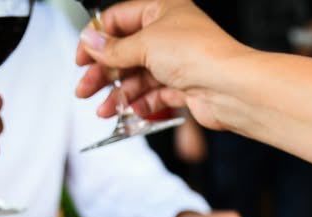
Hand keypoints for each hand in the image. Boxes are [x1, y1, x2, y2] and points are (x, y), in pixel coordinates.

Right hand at [74, 0, 251, 130]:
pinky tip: (128, 113)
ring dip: (118, 94)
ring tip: (103, 110)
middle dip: (103, 73)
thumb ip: (114, 49)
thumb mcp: (145, 44)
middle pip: (126, 52)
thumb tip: (89, 42)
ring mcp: (177, 61)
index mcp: (162, 9)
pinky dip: (140, 104)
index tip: (80, 58)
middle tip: (84, 89)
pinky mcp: (184, 87)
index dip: (97, 39)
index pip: (119, 19)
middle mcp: (170, 33)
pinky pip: (154, 95)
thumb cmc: (199, 54)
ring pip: (138, 77)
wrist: (231, 88)